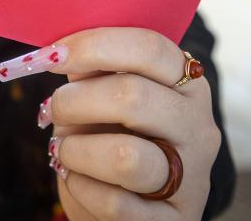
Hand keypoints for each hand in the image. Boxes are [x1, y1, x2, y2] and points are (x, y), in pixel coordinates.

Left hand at [6, 28, 220, 219]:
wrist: (131, 205)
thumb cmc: (112, 137)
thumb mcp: (106, 97)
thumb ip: (92, 71)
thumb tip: (58, 51)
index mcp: (188, 84)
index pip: (150, 48)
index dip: (94, 46)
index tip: (51, 55)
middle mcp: (199, 127)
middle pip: (132, 96)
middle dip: (74, 101)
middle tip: (53, 110)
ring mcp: (192, 178)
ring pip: (124, 156)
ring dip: (76, 150)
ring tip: (64, 150)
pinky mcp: (172, 220)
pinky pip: (114, 203)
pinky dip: (81, 187)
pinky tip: (79, 180)